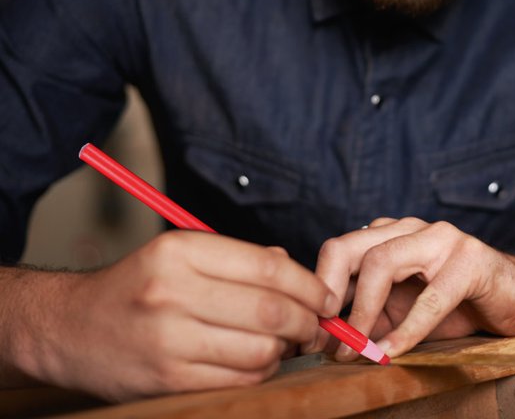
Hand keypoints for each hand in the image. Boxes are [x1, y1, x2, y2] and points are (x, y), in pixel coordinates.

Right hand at [11, 231, 336, 400]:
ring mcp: (168, 340)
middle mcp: (173, 292)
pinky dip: (260, 371)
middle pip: (269, 310)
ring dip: (285, 349)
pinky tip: (260, 360)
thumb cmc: (139, 285)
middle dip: (306, 319)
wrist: (71, 327)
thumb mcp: (183, 253)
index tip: (325, 295)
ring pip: (258, 350)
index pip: (267, 267)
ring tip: (286, 341)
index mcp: (181, 251)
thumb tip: (295, 270)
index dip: (307, 284)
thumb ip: (241, 259)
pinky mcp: (166, 380)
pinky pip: (237, 380)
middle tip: (316, 323)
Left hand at [314, 217, 514, 359]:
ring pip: (383, 263)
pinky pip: (430, 297)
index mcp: (391, 234)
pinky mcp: (469, 260)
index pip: (339, 249)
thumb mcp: (403, 309)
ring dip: (363, 312)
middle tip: (325, 339)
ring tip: (356, 349)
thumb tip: (325, 339)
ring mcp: (441, 238)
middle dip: (330, 295)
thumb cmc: (459, 303)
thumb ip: (368, 314)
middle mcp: (411, 228)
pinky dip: (406, 329)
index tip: (311, 330)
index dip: (319, 289)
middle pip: (351, 248)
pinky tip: (393, 351)